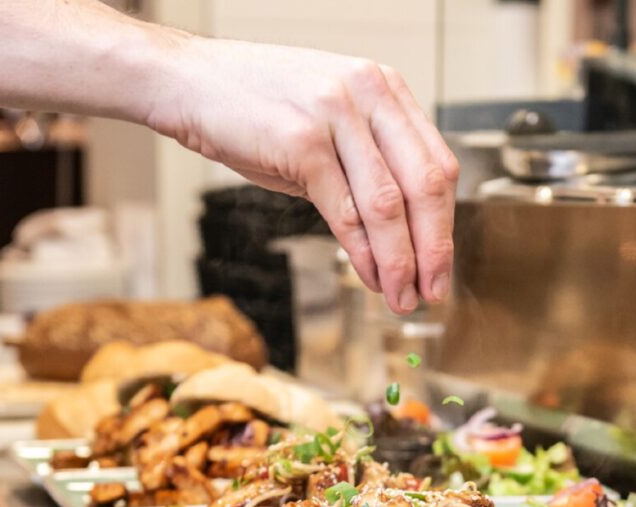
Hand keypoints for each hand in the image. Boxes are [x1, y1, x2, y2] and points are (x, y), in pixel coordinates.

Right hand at [149, 35, 458, 314]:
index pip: (437, 164)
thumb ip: (367, 164)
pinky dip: (363, 254)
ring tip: (401, 295)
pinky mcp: (303, 142)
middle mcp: (368, 93)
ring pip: (387, 205)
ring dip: (399, 262)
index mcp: (383, 88)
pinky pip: (346, 212)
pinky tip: (369, 277)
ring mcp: (336, 115)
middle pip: (424, 185)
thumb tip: (401, 232)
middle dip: (433, 250)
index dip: (446, 224)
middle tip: (433, 289)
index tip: (442, 264)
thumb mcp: (328, 122)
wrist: (190, 82)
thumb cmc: (254, 105)